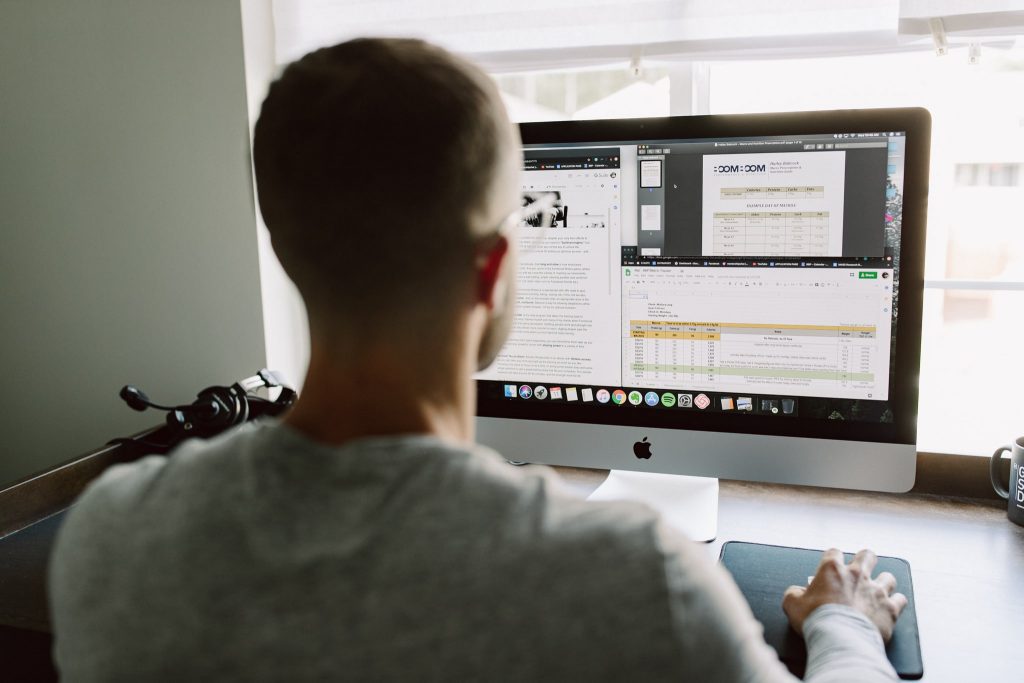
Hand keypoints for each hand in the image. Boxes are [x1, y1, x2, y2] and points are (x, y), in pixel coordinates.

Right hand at [783, 548, 907, 641]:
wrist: (840, 639)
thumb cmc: (816, 620)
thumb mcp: (792, 604)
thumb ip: (794, 593)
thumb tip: (796, 593)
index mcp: (832, 570)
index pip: (834, 552)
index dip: (832, 558)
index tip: (831, 567)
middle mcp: (857, 575)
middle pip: (867, 555)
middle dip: (865, 559)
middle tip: (861, 568)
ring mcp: (876, 591)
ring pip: (888, 576)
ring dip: (883, 582)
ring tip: (878, 590)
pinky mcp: (890, 609)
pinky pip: (901, 599)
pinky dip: (896, 603)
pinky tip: (891, 607)